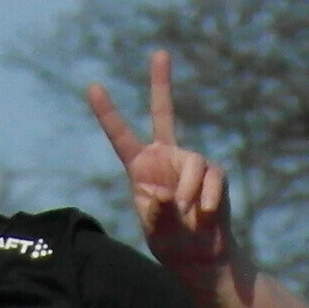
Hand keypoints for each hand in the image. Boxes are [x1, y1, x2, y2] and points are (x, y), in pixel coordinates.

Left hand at [80, 53, 230, 284]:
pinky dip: (208, 200)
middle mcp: (165, 157)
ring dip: (190, 190)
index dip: (108, 112)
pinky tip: (204, 216)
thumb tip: (169, 195)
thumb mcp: (154, 229)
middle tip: (159, 52)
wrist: (200, 255)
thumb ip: (157, 212)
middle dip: (162, 82)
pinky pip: (214, 179)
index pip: (121, 136)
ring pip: (195, 161)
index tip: (92, 87)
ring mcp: (192, 163)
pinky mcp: (216, 174)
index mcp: (140, 167)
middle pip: (163, 113)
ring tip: (188, 214)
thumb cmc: (169, 240)